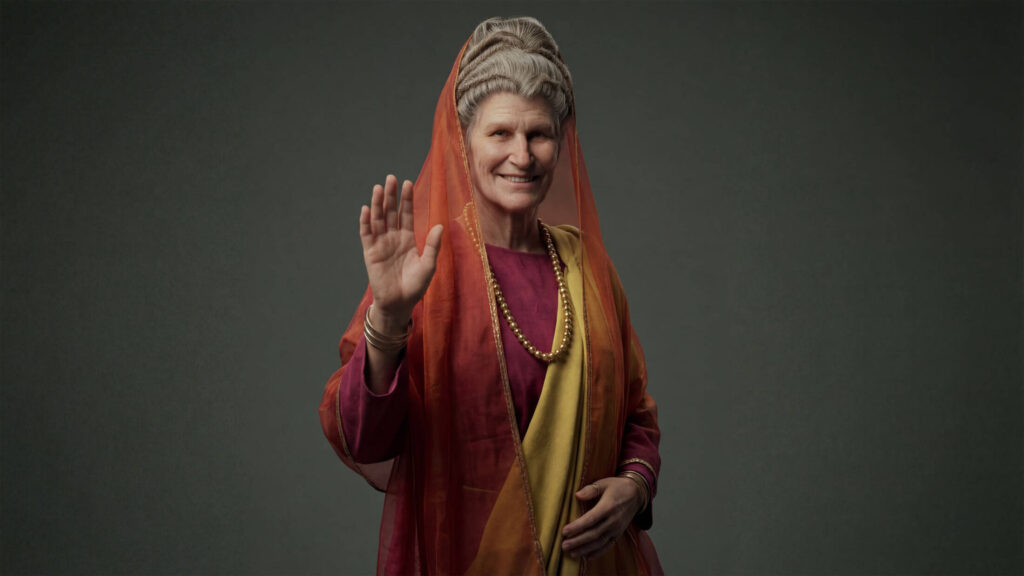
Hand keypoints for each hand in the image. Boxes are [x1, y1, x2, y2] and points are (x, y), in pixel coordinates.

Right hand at [359, 175, 442, 331]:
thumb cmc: (415, 287)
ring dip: (377, 204)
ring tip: (378, 188)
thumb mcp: (428, 265)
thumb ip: (433, 246)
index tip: (407, 183)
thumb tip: (440, 226)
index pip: (406, 214)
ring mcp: (380, 244)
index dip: (406, 199)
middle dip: (391, 196)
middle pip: (390, 212)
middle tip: (391, 178)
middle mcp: (393, 238)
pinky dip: (365, 222)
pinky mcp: (370, 252)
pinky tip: (366, 209)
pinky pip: (366, 234)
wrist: (399, 304)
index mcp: (407, 239)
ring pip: (378, 219)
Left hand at [560, 477, 643, 558]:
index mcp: (608, 506)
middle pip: (594, 533)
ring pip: (600, 542)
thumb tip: (577, 495)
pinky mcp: (619, 534)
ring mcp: (617, 529)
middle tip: (564, 545)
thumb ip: (591, 489)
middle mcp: (613, 520)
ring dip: (585, 549)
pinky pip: (608, 545)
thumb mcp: (604, 483)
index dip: (577, 526)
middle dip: (578, 541)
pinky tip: (587, 556)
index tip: (564, 531)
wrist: (637, 494)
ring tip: (572, 553)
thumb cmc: (617, 487)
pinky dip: (598, 552)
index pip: (591, 519)